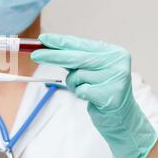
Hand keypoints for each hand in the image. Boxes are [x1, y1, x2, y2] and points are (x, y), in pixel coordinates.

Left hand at [31, 34, 156, 157]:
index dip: (60, 41)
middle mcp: (117, 62)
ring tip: (88, 88)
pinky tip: (91, 98)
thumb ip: (74, 58)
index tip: (43, 38)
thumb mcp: (91, 70)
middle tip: (34, 55)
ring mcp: (115, 78)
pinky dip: (80, 93)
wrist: (122, 118)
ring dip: (74, 83)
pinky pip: (81, 90)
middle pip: (76, 57)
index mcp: (113, 52)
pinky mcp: (109, 95)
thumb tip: (47, 47)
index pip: (81, 44)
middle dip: (52, 56)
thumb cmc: (102, 91)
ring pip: (77, 75)